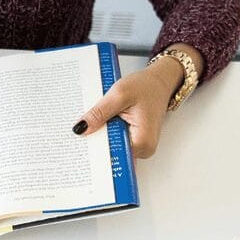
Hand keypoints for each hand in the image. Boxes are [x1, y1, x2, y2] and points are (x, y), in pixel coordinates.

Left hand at [75, 45, 200, 158]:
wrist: (158, 82)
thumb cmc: (146, 87)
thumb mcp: (119, 94)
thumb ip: (100, 113)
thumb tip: (81, 129)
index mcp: (142, 142)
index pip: (113, 157)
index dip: (96, 153)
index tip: (80, 150)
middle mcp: (143, 150)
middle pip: (112, 155)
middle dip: (96, 145)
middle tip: (81, 134)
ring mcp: (139, 147)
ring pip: (113, 150)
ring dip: (101, 139)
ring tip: (92, 126)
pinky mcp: (135, 142)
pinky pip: (117, 144)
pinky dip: (107, 136)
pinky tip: (101, 126)